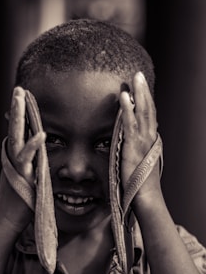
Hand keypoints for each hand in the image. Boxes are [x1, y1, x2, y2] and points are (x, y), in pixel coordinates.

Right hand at [0, 87, 45, 232]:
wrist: (11, 218)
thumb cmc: (22, 198)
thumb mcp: (27, 174)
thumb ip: (31, 160)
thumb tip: (38, 149)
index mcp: (16, 155)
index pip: (19, 130)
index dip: (21, 113)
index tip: (24, 95)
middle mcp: (13, 156)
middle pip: (15, 127)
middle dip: (16, 107)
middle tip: (18, 89)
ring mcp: (17, 165)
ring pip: (16, 136)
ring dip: (18, 116)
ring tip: (19, 97)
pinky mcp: (23, 176)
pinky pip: (28, 158)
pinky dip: (34, 145)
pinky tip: (42, 132)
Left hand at [119, 72, 160, 199]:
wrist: (146, 199)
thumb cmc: (141, 184)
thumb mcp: (140, 163)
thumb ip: (136, 151)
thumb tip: (129, 144)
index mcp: (150, 141)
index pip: (149, 116)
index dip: (145, 100)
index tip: (141, 86)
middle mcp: (149, 138)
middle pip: (148, 110)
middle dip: (143, 91)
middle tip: (139, 75)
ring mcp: (142, 142)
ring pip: (142, 113)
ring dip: (138, 94)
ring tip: (134, 78)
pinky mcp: (132, 147)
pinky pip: (130, 124)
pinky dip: (127, 110)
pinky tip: (124, 97)